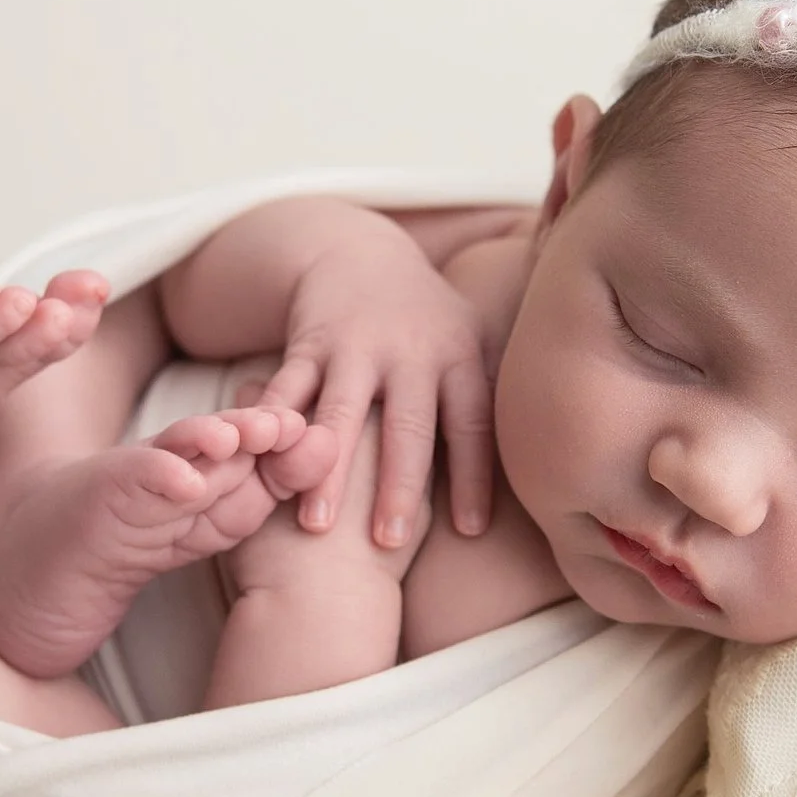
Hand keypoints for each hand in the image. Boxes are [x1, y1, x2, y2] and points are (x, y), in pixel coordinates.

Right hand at [251, 229, 492, 547]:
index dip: (474, 477)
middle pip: (407, 426)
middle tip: (388, 541)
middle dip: (398, 485)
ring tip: (317, 526)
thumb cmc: (427, 321)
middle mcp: (409, 352)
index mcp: (457, 356)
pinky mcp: (308, 344)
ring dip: (327, 473)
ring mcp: (355, 347)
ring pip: (339, 416)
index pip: (471, 424)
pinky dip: (273, 433)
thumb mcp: (471, 341)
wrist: (361, 254)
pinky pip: (288, 393)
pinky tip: (259, 471)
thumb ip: (493, 395)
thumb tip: (536, 466)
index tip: (470, 531)